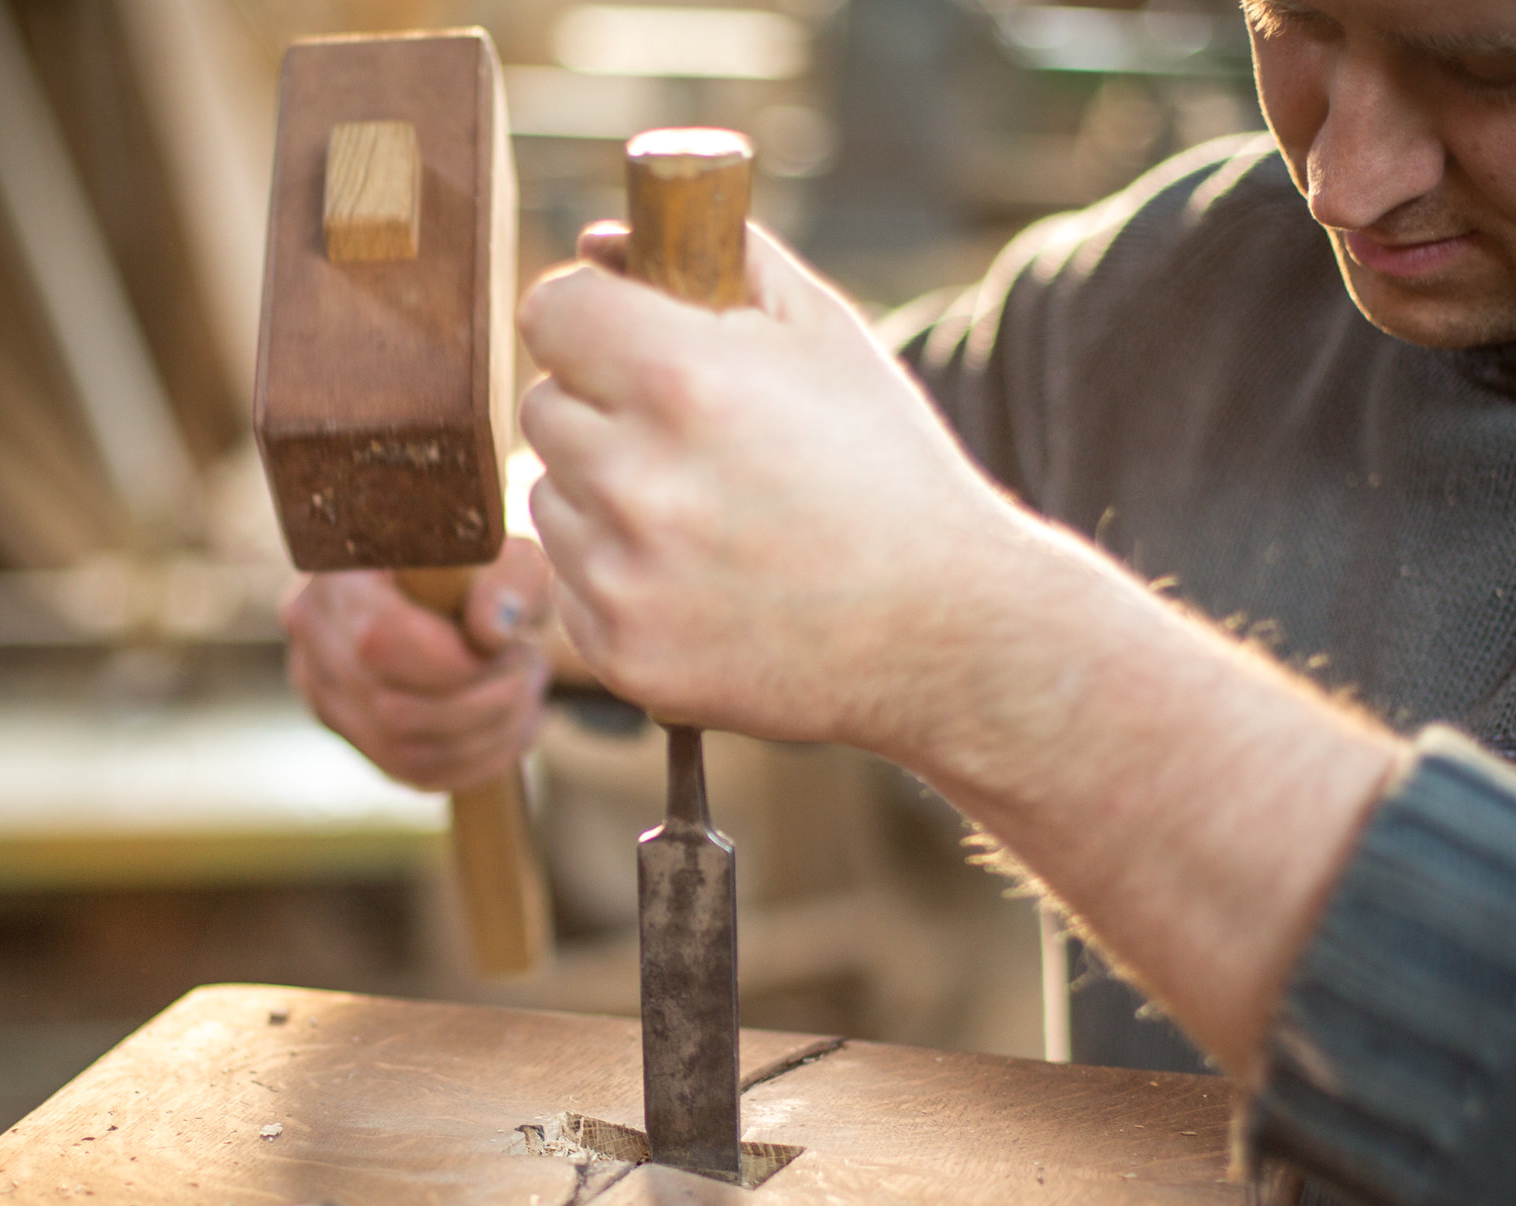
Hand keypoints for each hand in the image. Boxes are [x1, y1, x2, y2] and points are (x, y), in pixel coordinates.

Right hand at [280, 538, 553, 792]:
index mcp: (339, 573)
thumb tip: (491, 633)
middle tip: (527, 669)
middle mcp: (312, 634)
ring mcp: (323, 691)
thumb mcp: (511, 557)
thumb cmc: (485, 568)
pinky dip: (479, 760)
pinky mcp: (352, 733)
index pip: (380, 642)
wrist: (460, 591)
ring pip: (407, 752)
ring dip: (488, 733)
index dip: (458, 663)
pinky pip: (416, 773)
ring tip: (523, 692)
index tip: (511, 644)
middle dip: (484, 701)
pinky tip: (511, 725)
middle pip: (394, 709)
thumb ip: (510, 582)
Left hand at [522, 222, 1401, 1075]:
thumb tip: (626, 230)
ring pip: (548, 504)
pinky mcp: (634, 666)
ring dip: (606, 501)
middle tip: (690, 435)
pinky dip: (615, 588)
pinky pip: (566, 599)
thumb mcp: (840, 344)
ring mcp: (637, 583)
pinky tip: (711, 586)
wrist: (972, 648)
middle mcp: (655, 478)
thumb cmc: (912, 484)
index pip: (556, 303)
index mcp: (698, 380)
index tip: (632, 334)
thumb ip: (728, 273)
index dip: (595, 314)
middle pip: (544, 402)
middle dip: (606, 407)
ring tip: (719, 520)